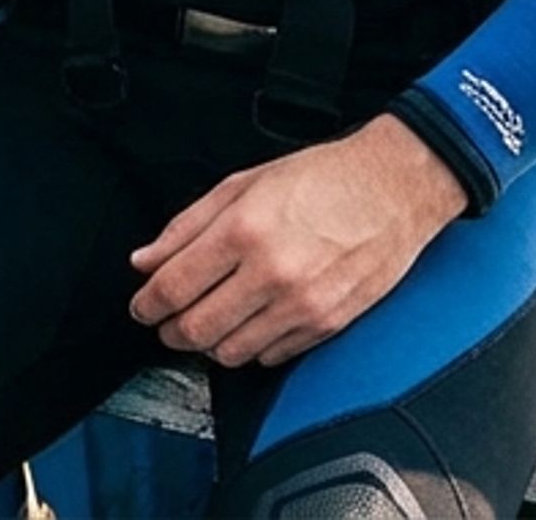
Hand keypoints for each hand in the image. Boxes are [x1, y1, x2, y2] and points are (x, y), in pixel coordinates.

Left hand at [126, 118, 465, 367]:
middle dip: (170, 330)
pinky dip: (251, 348)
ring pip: (230, 352)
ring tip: (209, 321)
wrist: (394, 187)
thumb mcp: (243, 183)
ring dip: (209, 343)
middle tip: (166, 321)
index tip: (141, 307)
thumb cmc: (323, 178)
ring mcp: (302, 304)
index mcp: (244, 230)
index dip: (146, 304)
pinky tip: (251, 323)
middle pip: (196, 328)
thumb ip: (187, 225)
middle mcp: (271, 272)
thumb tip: (145, 260)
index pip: (173, 287)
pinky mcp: (327, 324)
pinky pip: (271, 357)